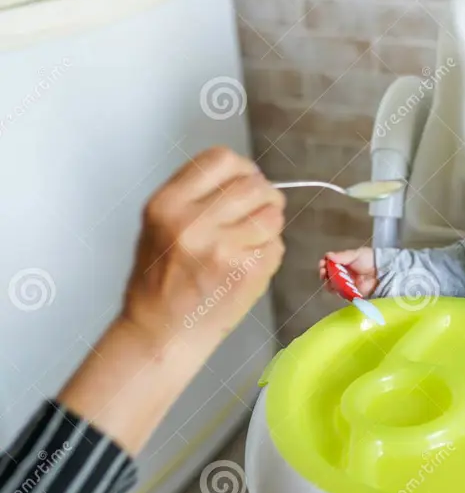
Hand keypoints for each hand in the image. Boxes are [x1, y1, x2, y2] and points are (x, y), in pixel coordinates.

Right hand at [118, 146, 285, 361]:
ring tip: (251, 241)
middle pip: (254, 184)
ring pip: (272, 214)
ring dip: (270, 224)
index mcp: (167, 204)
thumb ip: (197, 196)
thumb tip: (245, 176)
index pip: (221, 159)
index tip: (244, 182)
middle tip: (255, 214)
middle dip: (263, 197)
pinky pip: (276, 245)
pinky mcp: (247, 271)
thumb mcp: (161, 224)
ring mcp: (223, 247)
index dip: (241, 169)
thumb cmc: (161, 281)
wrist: (161, 333)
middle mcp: (193, 222)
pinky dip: (270, 252)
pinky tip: (248, 264)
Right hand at [319, 248, 377, 296]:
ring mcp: (345, 284)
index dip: (324, 264)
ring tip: (327, 277)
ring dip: (326, 281)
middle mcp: (342, 274)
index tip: (322, 263)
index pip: (329, 264)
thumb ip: (342, 256)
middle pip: (328, 275)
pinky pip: (339, 293)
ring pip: (331, 285)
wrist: (382, 271)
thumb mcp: (356, 254)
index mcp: (342, 263)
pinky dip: (334, 290)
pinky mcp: (349, 293)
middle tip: (323, 270)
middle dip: (323, 272)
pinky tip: (333, 285)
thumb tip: (328, 255)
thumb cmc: (370, 260)